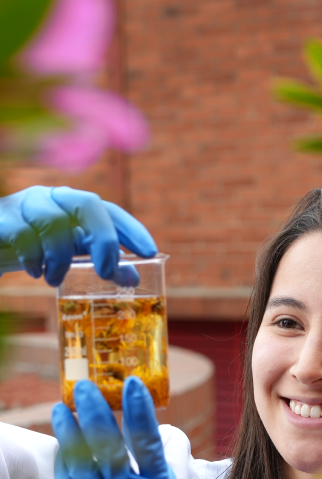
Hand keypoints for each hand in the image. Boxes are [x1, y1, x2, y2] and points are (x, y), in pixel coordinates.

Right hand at [0, 186, 156, 285]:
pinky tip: (34, 272)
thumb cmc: (32, 248)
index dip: (131, 229)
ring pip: (55, 222)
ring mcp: (27, 204)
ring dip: (60, 258)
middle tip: (106, 272)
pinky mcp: (3, 218)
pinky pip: (23, 235)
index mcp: (74, 205)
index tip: (149, 252)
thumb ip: (97, 263)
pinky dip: (33, 258)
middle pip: (89, 204)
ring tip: (54, 280)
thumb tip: (133, 278)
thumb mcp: (69, 256)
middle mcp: (54, 198)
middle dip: (104, 239)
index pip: (110, 209)